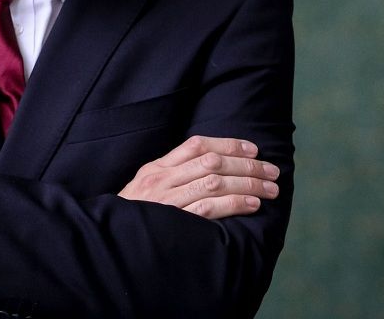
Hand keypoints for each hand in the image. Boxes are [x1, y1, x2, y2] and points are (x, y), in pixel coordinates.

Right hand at [118, 135, 279, 219]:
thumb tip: (211, 165)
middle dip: (246, 164)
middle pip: (211, 162)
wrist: (112, 238)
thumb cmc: (134, 214)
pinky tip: (252, 205)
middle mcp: (161, 180)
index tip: (252, 148)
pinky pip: (209, 208)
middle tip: (271, 170)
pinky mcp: (175, 221)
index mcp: (156, 168)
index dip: (228, 144)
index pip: (196, 145)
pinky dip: (234, 204)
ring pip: (215, 182)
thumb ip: (172, 174)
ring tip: (270, 188)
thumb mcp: (146, 186)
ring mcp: (167, 200)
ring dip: (247, 183)